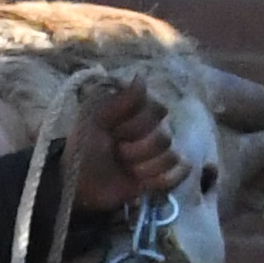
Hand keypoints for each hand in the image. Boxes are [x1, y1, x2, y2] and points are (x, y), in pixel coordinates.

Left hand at [65, 81, 176, 210]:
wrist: (81, 184)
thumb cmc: (85, 149)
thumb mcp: (94, 122)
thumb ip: (119, 102)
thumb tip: (140, 77)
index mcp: (140, 110)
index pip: (156, 110)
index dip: (132, 125)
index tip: (112, 131)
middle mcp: (157, 127)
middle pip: (164, 138)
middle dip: (135, 150)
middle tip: (116, 152)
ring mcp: (164, 150)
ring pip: (171, 157)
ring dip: (143, 168)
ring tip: (126, 168)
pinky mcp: (168, 172)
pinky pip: (182, 172)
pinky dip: (160, 180)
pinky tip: (142, 182)